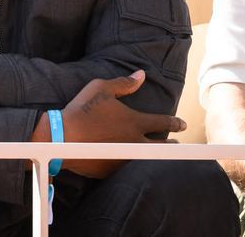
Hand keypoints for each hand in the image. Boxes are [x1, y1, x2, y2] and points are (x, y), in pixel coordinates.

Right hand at [33, 70, 185, 178]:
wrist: (62, 138)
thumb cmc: (82, 110)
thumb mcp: (100, 88)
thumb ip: (124, 83)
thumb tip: (141, 75)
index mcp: (135, 122)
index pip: (163, 122)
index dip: (175, 123)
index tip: (183, 124)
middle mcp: (135, 142)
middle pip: (162, 145)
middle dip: (171, 144)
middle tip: (177, 144)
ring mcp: (125, 157)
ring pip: (147, 158)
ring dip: (155, 155)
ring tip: (159, 155)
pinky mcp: (113, 169)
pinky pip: (129, 167)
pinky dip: (134, 164)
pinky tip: (134, 163)